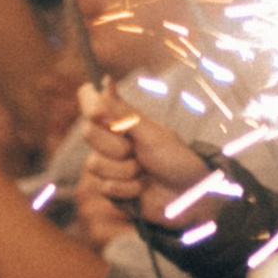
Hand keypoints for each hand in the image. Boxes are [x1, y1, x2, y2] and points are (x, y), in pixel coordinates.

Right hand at [78, 83, 207, 224]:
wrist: (189, 196)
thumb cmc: (176, 159)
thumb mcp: (150, 133)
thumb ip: (122, 112)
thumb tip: (105, 80)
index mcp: (121, 121)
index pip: (90, 101)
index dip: (90, 105)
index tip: (101, 115)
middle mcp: (110, 140)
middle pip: (88, 133)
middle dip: (115, 146)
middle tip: (136, 151)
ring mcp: (108, 165)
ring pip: (94, 164)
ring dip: (124, 171)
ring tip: (144, 173)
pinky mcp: (109, 189)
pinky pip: (105, 187)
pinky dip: (127, 189)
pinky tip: (141, 189)